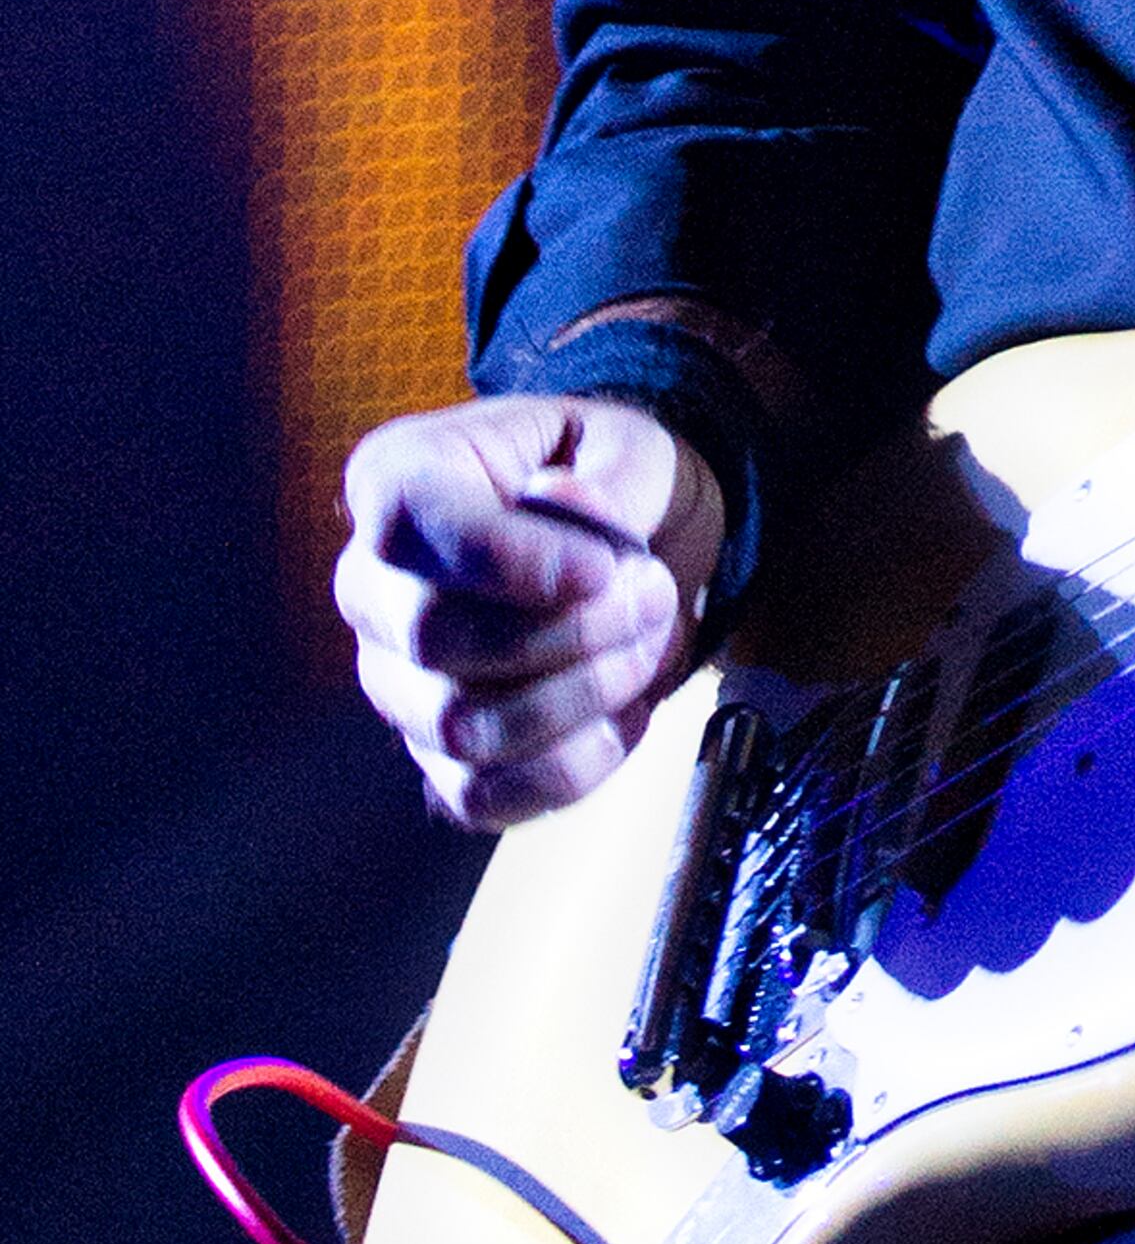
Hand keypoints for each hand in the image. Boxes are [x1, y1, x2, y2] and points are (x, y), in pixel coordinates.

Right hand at [338, 397, 723, 828]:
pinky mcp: (434, 756)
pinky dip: (568, 771)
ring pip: (460, 728)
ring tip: (645, 650)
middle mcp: (371, 587)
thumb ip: (606, 475)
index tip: (604, 569)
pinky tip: (622, 720)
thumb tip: (561, 503)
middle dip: (571, 631)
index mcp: (398, 481)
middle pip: (434, 637)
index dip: (506, 557)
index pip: (408, 521)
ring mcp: (394, 680)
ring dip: (580, 698)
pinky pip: (478, 797)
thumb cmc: (609, 485)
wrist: (626, 555)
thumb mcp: (630, 446)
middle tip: (654, 597)